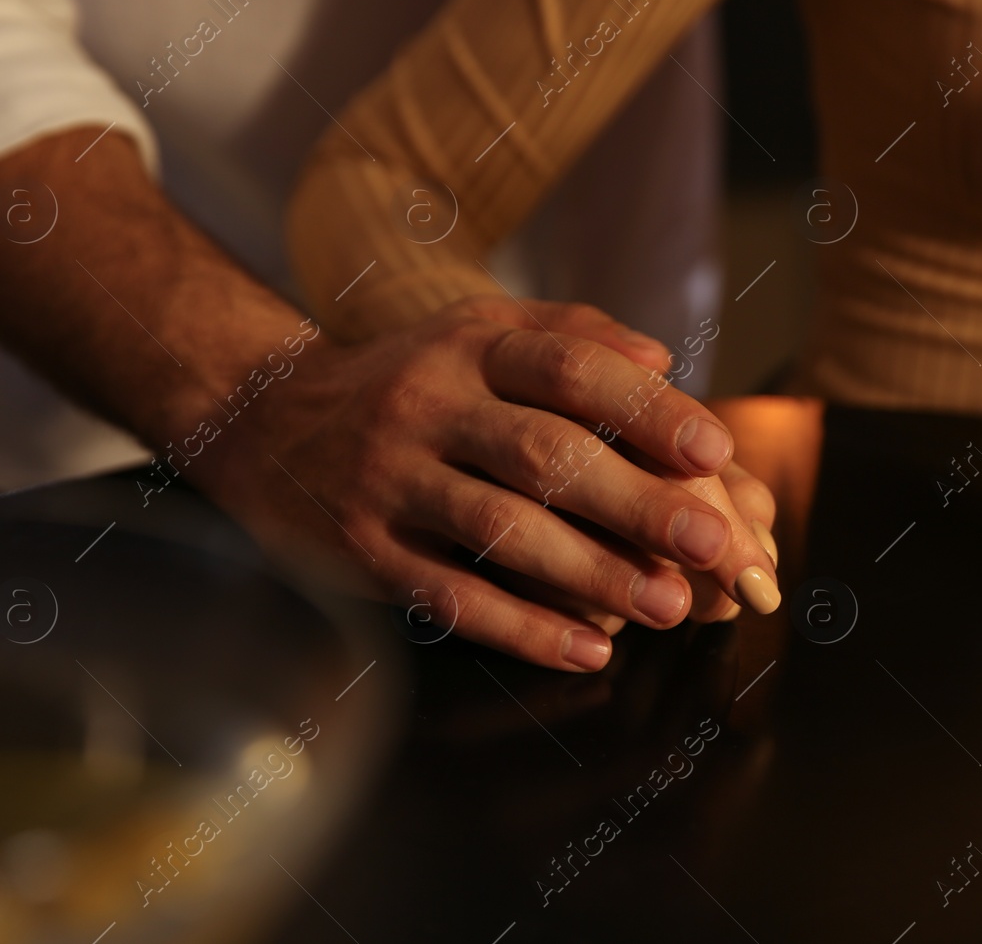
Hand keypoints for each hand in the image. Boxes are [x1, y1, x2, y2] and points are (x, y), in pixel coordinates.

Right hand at [0, 128, 774, 675]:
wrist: (265, 419)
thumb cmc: (408, 380)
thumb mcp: (476, 331)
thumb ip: (569, 335)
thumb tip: (662, 358)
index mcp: (469, 345)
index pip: (567, 368)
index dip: (644, 407)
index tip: (714, 450)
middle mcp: (427, 405)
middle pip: (544, 455)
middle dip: (637, 503)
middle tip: (716, 546)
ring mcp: (389, 480)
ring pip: (500, 531)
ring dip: (592, 574)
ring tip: (671, 607)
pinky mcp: (363, 549)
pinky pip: (449, 594)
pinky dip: (522, 628)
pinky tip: (587, 651)